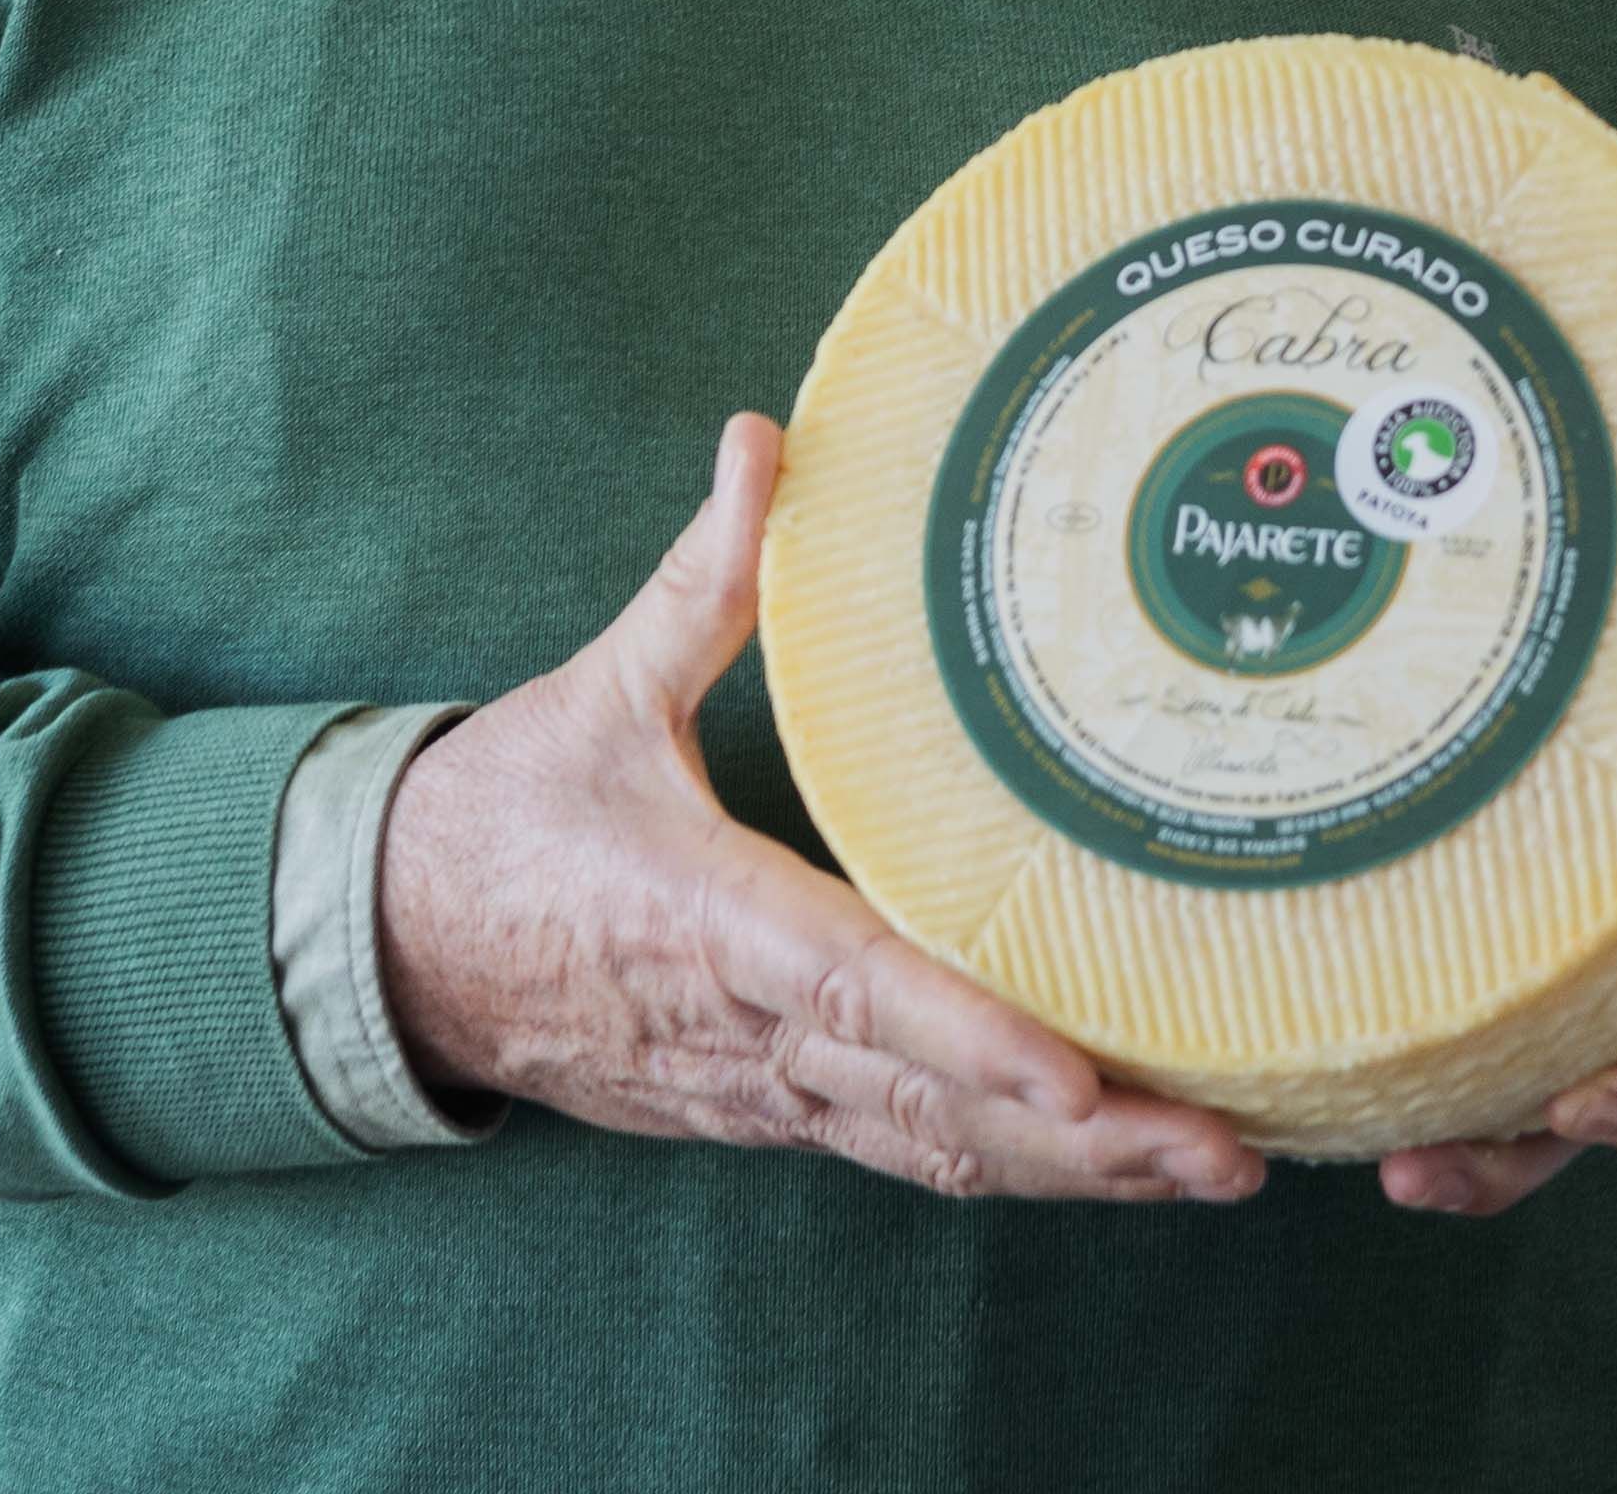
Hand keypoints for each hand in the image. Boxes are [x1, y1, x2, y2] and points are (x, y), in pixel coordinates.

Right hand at [377, 413, 1268, 1206]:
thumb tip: (765, 439)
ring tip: (1217, 1172)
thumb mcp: (597, 688)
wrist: (390, 951)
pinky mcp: (764, 1117)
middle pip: (934, 1107)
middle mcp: (746, 1032)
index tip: (1082, 1075)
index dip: (972, 1035)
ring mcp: (759, 1094)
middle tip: (1227, 1151)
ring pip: (932, 1152)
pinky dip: (1011, 1169)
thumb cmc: (502, 814)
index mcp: (707, 920)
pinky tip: (1111, 1169)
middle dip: (1086, 1141)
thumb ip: (699, 579)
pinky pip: (904, 1154)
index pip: (859, 989)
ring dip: (1074, 1176)